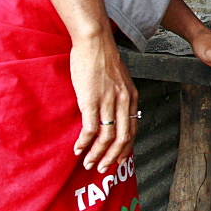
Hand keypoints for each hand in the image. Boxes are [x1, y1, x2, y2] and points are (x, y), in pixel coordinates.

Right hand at [70, 35, 139, 171]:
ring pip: (107, 137)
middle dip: (113, 157)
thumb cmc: (103, 58)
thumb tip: (113, 110)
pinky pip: (90, 128)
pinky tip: (78, 148)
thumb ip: (119, 95)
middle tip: (103, 168)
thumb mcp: (119, 79)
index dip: (126, 148)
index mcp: (131, 96)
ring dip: (97, 154)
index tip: (120, 159)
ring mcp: (108, 101)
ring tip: (89, 163)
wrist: (95, 42)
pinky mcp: (91, 100)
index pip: (133, 129)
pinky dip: (84, 142)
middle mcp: (123, 101)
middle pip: (123, 138)